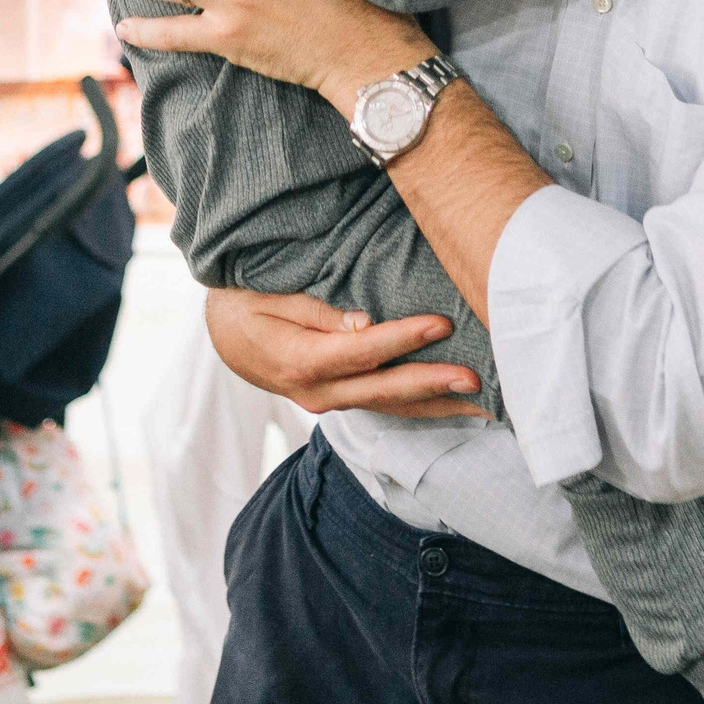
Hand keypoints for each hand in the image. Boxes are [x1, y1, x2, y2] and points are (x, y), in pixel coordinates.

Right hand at [204, 288, 489, 419]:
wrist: (223, 335)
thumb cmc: (245, 303)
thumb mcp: (268, 296)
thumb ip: (316, 311)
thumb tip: (362, 324)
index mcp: (300, 361)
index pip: (362, 351)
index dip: (403, 338)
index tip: (441, 324)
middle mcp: (319, 391)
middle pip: (384, 389)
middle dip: (432, 382)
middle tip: (474, 377)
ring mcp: (330, 401)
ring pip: (390, 406)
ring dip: (435, 403)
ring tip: (480, 402)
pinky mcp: (340, 399)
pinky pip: (385, 405)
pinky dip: (420, 404)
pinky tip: (454, 402)